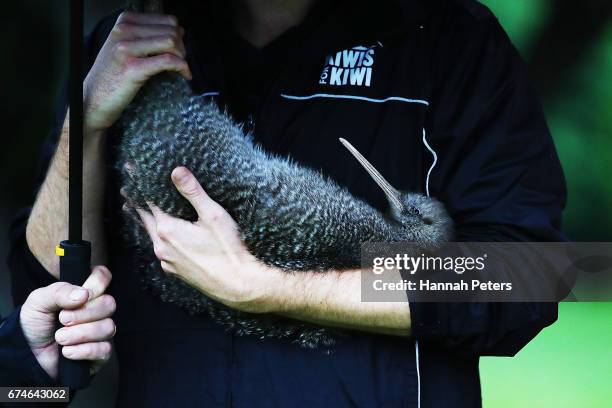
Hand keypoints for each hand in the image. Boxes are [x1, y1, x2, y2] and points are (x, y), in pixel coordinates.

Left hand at [19, 266, 115, 378]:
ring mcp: (101, 332)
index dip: (96, 284)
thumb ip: (59, 292)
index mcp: (84, 293)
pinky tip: (67, 351)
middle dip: (83, 314)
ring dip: (80, 334)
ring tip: (60, 338)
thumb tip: (83, 294)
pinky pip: (104, 349)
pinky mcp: (101, 354)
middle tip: (62, 319)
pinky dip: (83, 350)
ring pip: (107, 327)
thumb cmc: (35, 326)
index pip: (103, 277)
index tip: (81, 295)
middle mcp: (96, 311)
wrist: (27, 356)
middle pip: (109, 304)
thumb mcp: (38, 302)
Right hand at [84, 11, 191, 134]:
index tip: (178, 51)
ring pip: (171, 42)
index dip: (178, 36)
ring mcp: (127, 49)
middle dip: (182, 47)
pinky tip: (185, 75)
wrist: (93, 99)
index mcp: (124, 22)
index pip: (166, 20)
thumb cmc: (112, 75)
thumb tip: (179, 32)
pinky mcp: (133, 68)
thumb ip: (147, 36)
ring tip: (180, 68)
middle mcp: (124, 31)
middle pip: (171, 31)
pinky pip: (169, 61)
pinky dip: (182, 67)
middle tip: (180, 62)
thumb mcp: (125, 46)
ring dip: (182, 57)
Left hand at [127, 166, 284, 312]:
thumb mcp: (213, 215)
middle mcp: (162, 246)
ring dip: (147, 221)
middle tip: (129, 189)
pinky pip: (162, 251)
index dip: (140, 185)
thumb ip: (193, 192)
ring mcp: (168, 261)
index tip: (131, 171)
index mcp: (167, 229)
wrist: (239, 285)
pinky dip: (159, 239)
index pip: (147, 201)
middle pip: (144, 219)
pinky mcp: (176, 272)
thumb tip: (176, 171)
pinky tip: (165, 236)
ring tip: (142, 209)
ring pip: (151, 236)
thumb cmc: (229, 250)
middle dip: (137, 203)